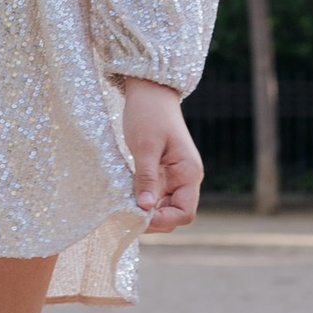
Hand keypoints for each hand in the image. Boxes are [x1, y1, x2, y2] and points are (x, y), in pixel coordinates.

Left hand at [121, 79, 202, 232]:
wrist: (149, 91)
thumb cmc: (148, 114)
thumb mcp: (145, 146)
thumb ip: (147, 178)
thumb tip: (145, 208)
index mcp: (189, 173)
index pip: (185, 212)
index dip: (163, 220)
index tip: (138, 217)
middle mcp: (185, 178)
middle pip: (175, 214)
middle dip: (154, 220)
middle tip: (126, 216)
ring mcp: (174, 177)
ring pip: (164, 207)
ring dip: (147, 212)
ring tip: (124, 208)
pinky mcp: (162, 173)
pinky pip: (156, 195)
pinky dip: (143, 201)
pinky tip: (126, 198)